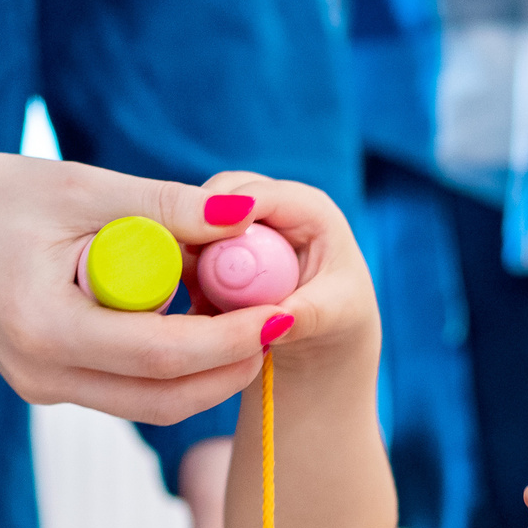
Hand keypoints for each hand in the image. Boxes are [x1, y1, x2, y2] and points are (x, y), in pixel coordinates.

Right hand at [0, 149, 290, 424]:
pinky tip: (197, 318)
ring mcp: (43, 388)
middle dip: (230, 365)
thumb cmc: (0, 193)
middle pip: (165, 398)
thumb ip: (167, 209)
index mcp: (42, 328)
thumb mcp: (85, 188)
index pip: (160, 354)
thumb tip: (247, 218)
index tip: (284, 309)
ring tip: (243, 313)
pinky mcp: (50, 385)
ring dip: (206, 368)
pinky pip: (129, 389)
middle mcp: (40, 375)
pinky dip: (172, 363)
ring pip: (152, 401)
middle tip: (279, 320)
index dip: (229, 338)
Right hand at [186, 170, 379, 372]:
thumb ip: (308, 314)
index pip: (264, 195)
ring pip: (202, 217)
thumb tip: (279, 320)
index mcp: (310, 209)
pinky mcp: (226, 243)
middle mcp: (275, 206)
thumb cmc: (341, 315)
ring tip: (192, 290)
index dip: (229, 211)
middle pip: (223, 194)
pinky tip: (191, 298)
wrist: (325, 334)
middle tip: (186, 265)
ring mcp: (248, 222)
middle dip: (200, 224)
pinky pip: (195, 245)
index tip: (201, 241)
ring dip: (192, 250)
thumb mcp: (335, 316)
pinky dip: (189, 268)